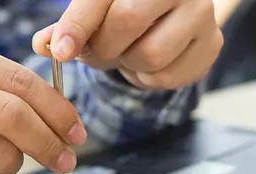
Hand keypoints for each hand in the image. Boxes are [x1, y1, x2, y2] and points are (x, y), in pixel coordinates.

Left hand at [33, 0, 223, 89]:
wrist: (167, 22)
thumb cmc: (120, 14)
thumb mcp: (91, 15)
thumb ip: (67, 29)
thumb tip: (43, 45)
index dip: (77, 25)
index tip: (61, 51)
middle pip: (128, 21)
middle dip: (103, 47)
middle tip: (99, 52)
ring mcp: (201, 12)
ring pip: (150, 54)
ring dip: (128, 64)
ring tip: (127, 54)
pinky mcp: (211, 44)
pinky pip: (167, 76)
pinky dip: (147, 79)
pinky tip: (147, 63)